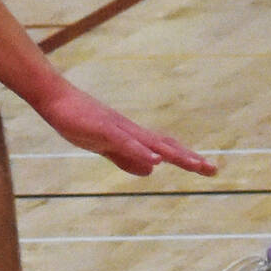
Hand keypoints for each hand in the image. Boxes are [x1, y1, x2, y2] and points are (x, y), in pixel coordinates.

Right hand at [32, 82, 217, 177]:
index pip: (165, 148)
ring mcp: (120, 129)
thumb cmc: (79, 121)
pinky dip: (142, 151)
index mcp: (133, 137)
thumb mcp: (105, 146)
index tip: (207, 168)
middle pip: (167, 145)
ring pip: (153, 144)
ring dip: (175, 155)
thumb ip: (126, 158)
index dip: (186, 158)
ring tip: (195, 165)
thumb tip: (151, 169)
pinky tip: (157, 160)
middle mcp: (132, 131)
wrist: (57, 100)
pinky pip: (126, 143)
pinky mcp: (105, 129)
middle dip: (189, 158)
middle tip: (213, 170)